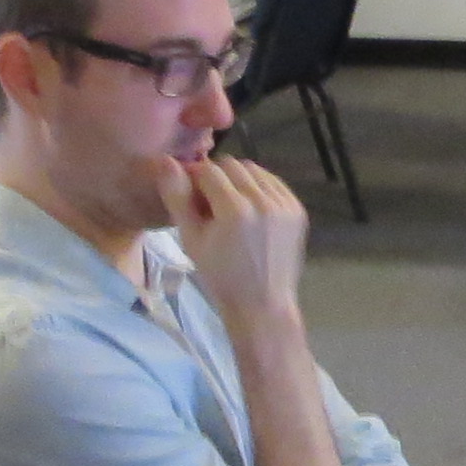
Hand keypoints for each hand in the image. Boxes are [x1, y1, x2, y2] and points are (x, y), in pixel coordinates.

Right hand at [166, 153, 309, 326]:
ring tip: (230, 205)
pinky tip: (249, 208)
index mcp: (235, 211)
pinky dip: (258, 187)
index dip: (195, 178)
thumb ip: (178, 198)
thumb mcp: (191, 240)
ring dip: (238, 179)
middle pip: (233, 165)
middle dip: (217, 176)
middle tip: (210, 201)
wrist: (262, 303)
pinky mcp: (297, 210)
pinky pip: (273, 183)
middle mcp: (264, 202)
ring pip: (255, 170)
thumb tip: (167, 162)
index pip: (209, 171)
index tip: (191, 194)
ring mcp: (285, 205)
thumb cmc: (220, 276)